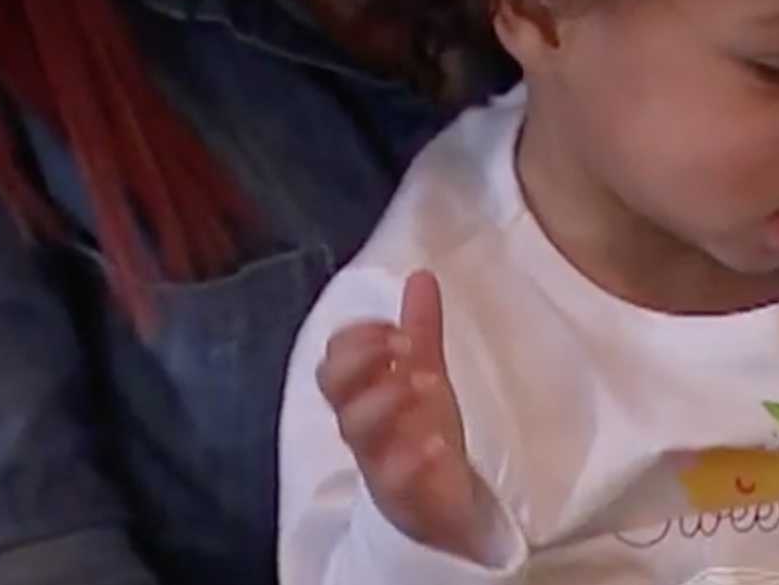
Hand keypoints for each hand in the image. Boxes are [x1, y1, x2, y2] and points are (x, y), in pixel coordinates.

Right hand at [317, 271, 498, 562]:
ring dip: (386, 397)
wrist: (446, 502)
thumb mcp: (424, 375)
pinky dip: (411, 458)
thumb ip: (420, 330)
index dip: (358, 335)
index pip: (335, 356)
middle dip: (362, 357)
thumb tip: (420, 275)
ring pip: (354, 427)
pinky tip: (434, 445)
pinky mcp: (400, 495)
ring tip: (426, 384)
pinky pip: (393, 478)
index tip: (395, 327)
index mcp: (364, 392)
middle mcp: (362, 423)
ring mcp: (376, 458)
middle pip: (332, 385)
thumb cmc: (422, 433)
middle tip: (405, 346)